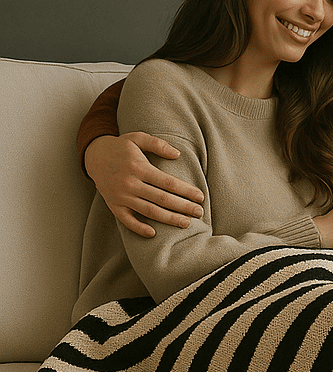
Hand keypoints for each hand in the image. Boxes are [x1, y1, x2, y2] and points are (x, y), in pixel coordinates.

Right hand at [84, 133, 204, 237]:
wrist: (93, 155)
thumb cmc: (120, 147)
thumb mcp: (137, 138)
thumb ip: (158, 144)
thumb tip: (178, 154)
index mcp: (139, 167)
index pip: (168, 183)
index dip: (186, 191)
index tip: (200, 197)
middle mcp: (130, 183)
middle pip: (162, 199)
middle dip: (183, 207)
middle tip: (199, 213)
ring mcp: (121, 196)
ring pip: (149, 211)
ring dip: (169, 219)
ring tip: (186, 223)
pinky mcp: (113, 205)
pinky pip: (126, 220)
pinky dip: (139, 228)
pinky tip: (154, 233)